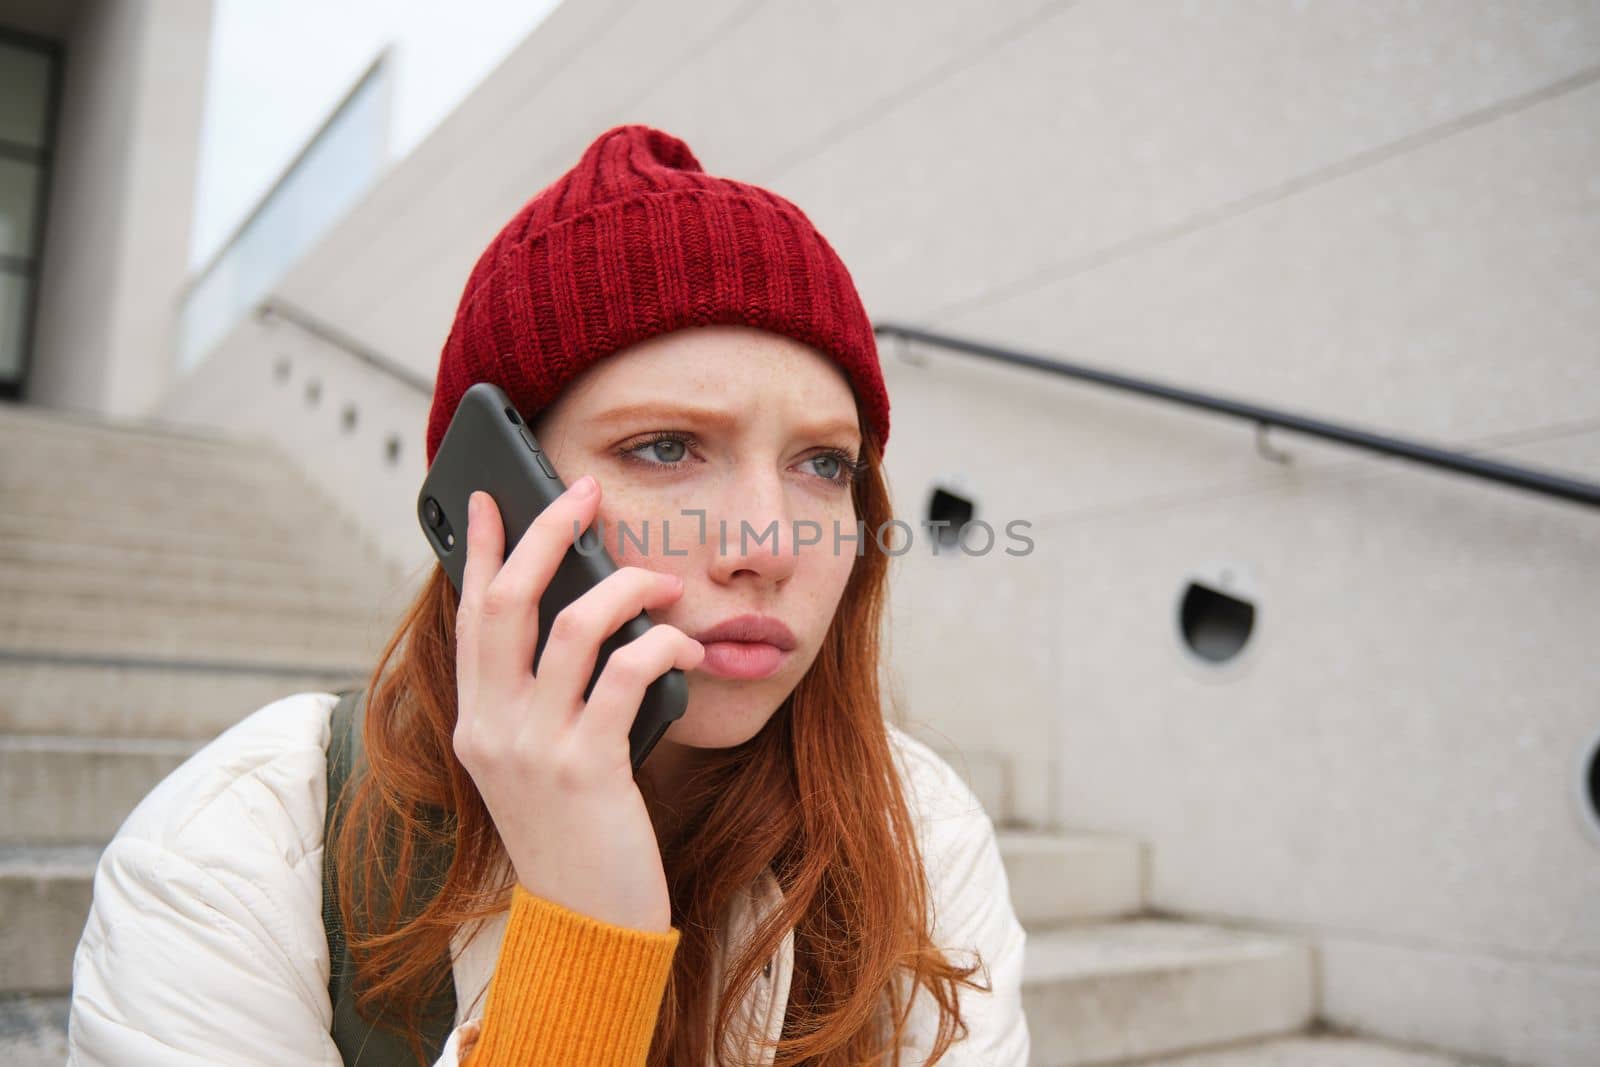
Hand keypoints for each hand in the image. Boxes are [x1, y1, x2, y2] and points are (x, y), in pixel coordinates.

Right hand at [451, 475, 704, 932]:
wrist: (588, 928)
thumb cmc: (579, 836)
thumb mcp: (542, 763)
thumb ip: (545, 699)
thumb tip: (584, 615)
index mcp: (477, 723)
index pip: (469, 617)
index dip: (478, 551)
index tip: (491, 498)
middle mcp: (493, 730)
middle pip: (507, 603)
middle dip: (547, 535)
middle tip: (586, 493)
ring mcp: (534, 750)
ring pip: (569, 629)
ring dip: (622, 588)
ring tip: (660, 580)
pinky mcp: (586, 769)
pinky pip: (626, 676)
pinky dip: (660, 645)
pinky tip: (683, 643)